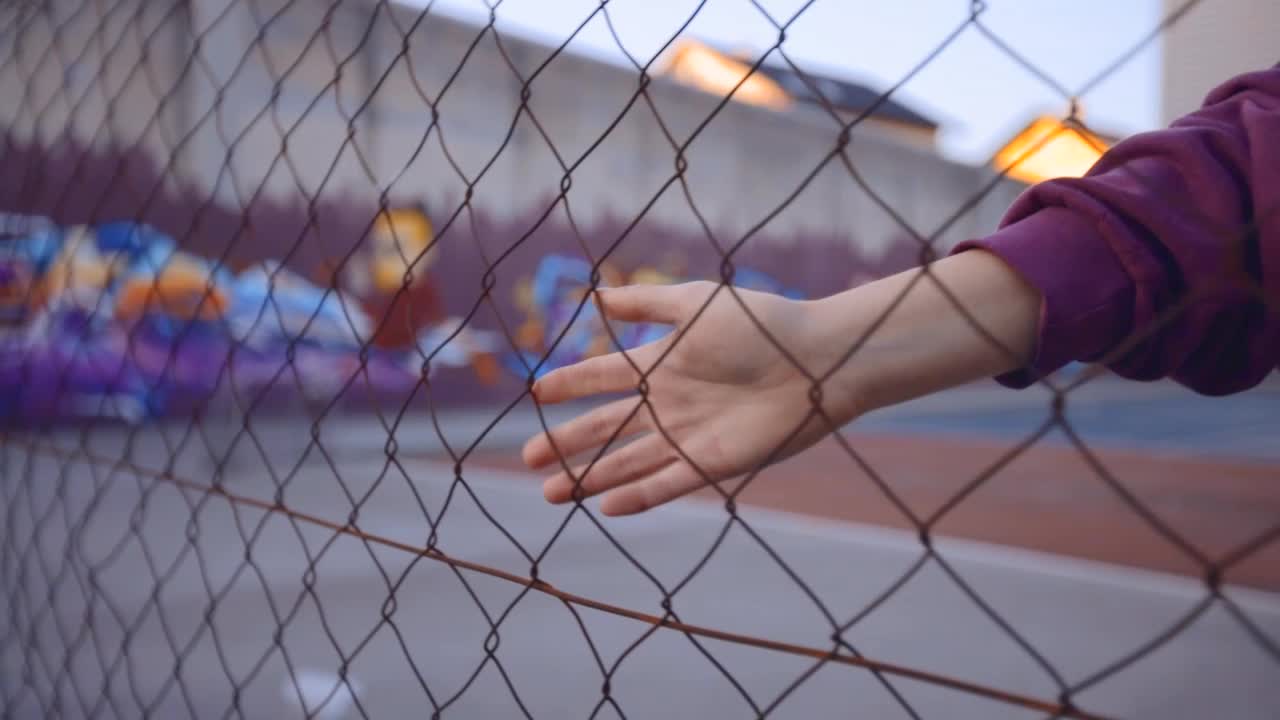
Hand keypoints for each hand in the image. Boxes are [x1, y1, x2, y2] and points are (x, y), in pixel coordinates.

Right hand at [521, 281, 861, 515]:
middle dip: (567, 445)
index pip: (604, 377)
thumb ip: (646, 302)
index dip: (571, 383)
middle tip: (529, 459)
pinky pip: (668, 482)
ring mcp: (689, 436)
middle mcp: (670, 402)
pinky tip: (607, 506)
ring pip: (628, 461)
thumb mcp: (695, 304)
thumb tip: (596, 295)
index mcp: (663, 363)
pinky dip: (638, 495)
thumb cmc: (761, 324)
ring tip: (552, 493)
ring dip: (591, 477)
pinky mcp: (714, 463)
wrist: (817, 360)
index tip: (538, 391)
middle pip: (607, 428)